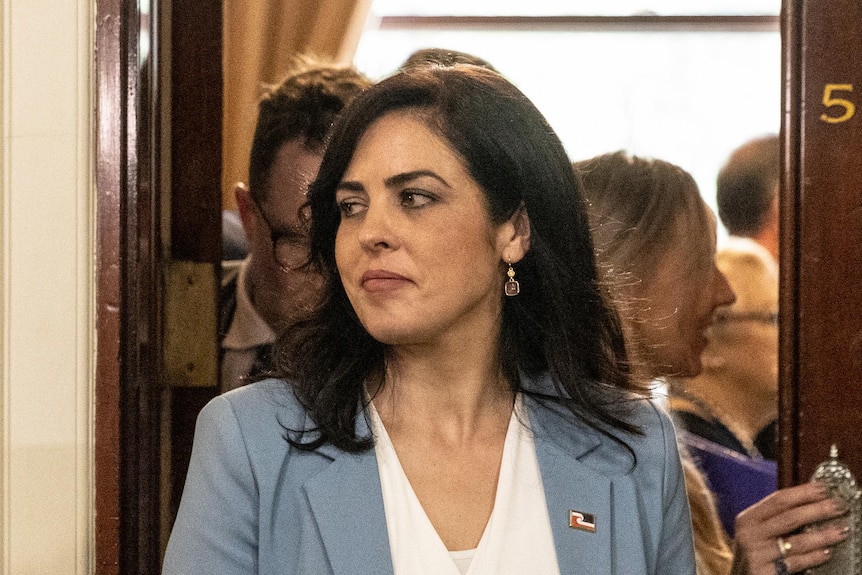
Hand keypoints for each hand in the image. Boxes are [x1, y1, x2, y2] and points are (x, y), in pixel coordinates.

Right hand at [730, 482, 848, 574]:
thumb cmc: (754, 552)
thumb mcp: (757, 531)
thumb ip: (776, 518)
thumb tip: (810, 501)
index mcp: (748, 519)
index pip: (778, 500)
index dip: (802, 493)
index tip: (823, 488)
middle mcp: (750, 534)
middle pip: (789, 518)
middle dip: (817, 510)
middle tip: (837, 506)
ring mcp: (757, 554)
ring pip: (796, 542)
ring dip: (822, 535)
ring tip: (840, 531)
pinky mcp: (764, 572)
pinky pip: (795, 563)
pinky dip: (813, 557)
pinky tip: (826, 553)